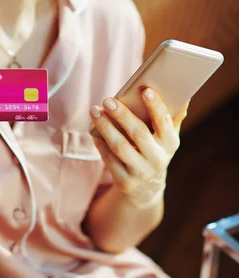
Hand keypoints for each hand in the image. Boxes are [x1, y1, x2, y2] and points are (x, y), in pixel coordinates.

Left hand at [89, 89, 188, 208]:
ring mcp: (141, 172)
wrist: (147, 187)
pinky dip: (100, 144)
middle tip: (108, 100)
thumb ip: (173, 116)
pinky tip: (93, 132)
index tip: (145, 90)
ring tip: (94, 111)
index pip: (164, 122)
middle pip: (138, 133)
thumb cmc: (155, 149)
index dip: (155, 106)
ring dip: (105, 127)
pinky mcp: (125, 181)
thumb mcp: (167, 136)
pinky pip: (109, 160)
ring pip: (120, 147)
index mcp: (170, 143)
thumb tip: (184, 95)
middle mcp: (157, 159)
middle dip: (122, 115)